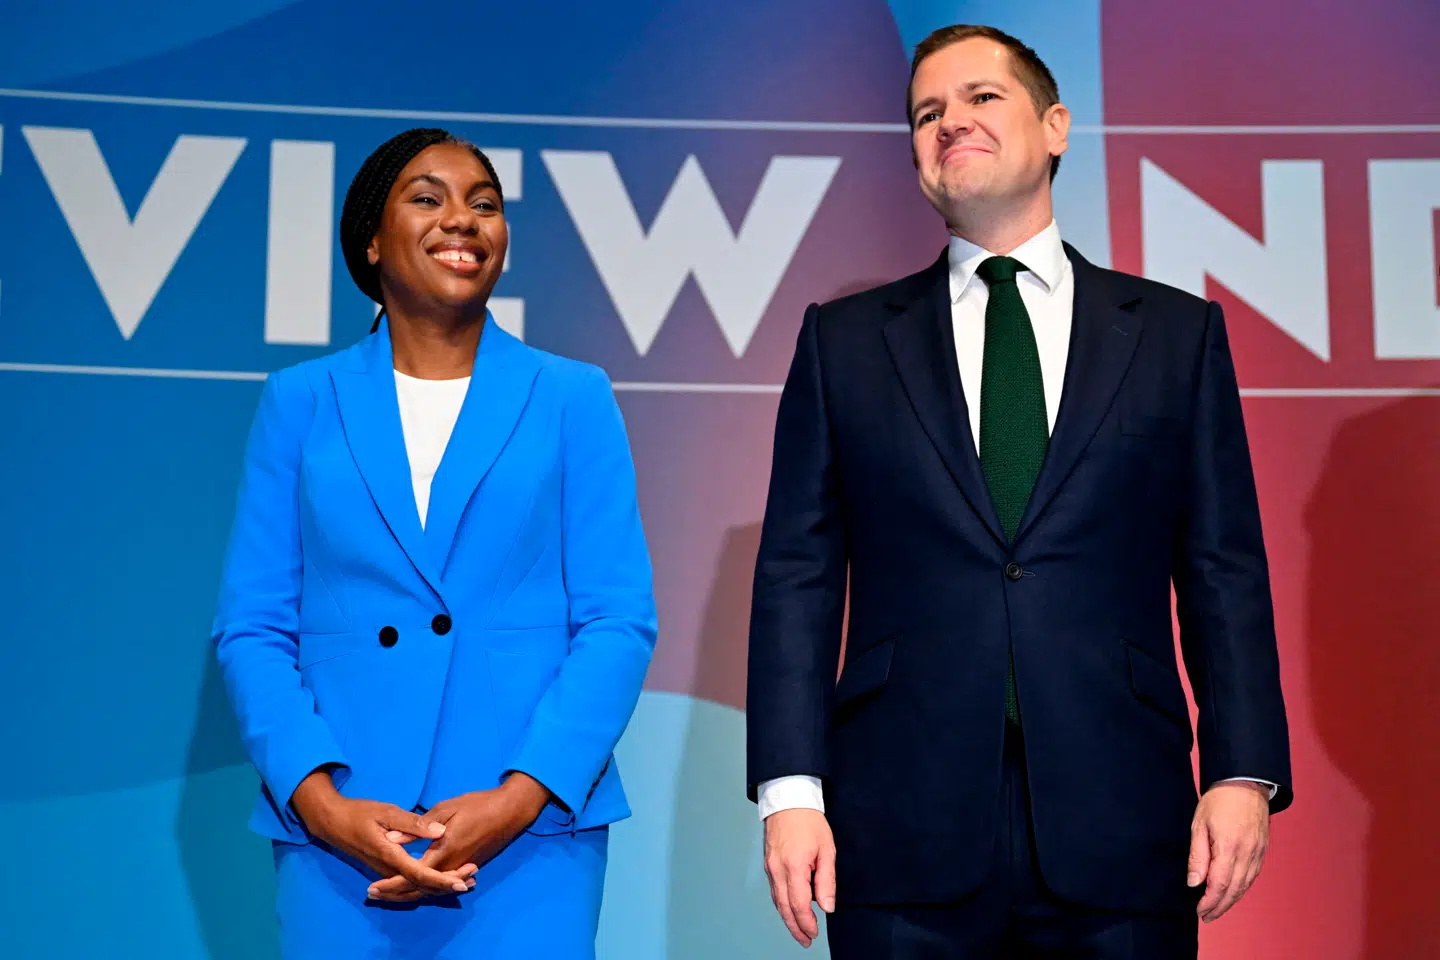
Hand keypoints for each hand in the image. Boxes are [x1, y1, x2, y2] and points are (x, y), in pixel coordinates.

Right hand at [289, 769, 476, 898]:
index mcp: (390, 854)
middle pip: (421, 885)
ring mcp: (386, 871)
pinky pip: (410, 882)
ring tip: (466, 880)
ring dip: (440, 885)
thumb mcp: (386, 811)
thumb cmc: (359, 813)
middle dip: (447, 885)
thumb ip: (413, 823)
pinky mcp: (386, 870)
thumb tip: (440, 831)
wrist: (332, 823)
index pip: (420, 874)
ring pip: (416, 886)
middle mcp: (388, 868)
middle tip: (472, 879)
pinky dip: (429, 882)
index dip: (442, 880)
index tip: (462, 883)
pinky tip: (445, 876)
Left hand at [367, 773, 552, 901]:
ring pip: (432, 889)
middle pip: (420, 888)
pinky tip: (418, 886)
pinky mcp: (468, 866)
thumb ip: (418, 827)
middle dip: (396, 893)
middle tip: (374, 894)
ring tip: (389, 892)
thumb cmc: (478, 804)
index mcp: (444, 851)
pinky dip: (427, 888)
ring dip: (410, 892)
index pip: (412, 875)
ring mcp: (461, 868)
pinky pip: (443, 884)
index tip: (372, 887)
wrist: (511, 810)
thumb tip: (392, 839)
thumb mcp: (446, 808)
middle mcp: (452, 866)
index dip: (391, 883)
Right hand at [763, 808, 835, 947]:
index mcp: (794, 866)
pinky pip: (774, 890)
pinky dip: (781, 904)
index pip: (798, 904)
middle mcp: (777, 869)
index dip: (806, 922)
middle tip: (806, 941)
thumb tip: (827, 907)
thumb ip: (826, 880)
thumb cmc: (809, 821)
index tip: (815, 933)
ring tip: (799, 931)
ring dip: (787, 918)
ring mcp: (770, 867)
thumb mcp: (827, 849)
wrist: (788, 800)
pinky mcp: (768, 864)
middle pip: (784, 907)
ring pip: (776, 901)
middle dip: (795, 927)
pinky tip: (789, 910)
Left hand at [1188, 781, 1270, 922]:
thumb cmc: (1219, 801)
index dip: (1209, 901)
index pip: (1219, 884)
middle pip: (1234, 889)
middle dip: (1220, 906)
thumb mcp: (1199, 824)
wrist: (1245, 784)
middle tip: (1206, 916)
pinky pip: (1252, 876)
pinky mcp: (1262, 851)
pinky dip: (1242, 888)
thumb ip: (1198, 855)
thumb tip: (1194, 883)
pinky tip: (1232, 892)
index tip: (1199, 910)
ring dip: (1231, 900)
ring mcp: (1257, 853)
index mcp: (1229, 847)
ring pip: (1245, 885)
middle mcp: (1247, 854)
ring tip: (1217, 909)